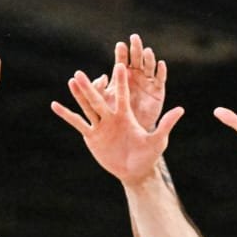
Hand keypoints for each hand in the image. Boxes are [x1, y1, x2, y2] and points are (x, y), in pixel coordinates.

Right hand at [51, 63, 183, 182]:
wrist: (135, 170)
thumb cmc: (148, 155)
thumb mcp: (159, 140)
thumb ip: (167, 124)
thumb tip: (181, 109)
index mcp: (126, 115)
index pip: (122, 95)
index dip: (121, 82)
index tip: (120, 65)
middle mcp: (112, 117)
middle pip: (99, 99)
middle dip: (90, 87)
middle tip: (80, 72)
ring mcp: (101, 125)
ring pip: (87, 107)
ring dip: (78, 95)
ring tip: (70, 81)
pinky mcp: (92, 136)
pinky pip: (78, 123)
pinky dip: (67, 115)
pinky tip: (55, 105)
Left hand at [89, 35, 166, 130]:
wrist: (130, 136)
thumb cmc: (115, 120)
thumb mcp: (105, 104)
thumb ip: (100, 90)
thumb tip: (102, 76)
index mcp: (121, 79)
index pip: (122, 61)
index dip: (122, 53)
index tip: (120, 45)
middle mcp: (135, 78)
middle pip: (136, 60)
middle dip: (136, 49)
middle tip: (134, 38)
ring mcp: (147, 84)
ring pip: (149, 67)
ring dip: (148, 58)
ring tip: (147, 51)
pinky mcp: (158, 93)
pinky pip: (161, 80)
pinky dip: (162, 72)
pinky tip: (161, 64)